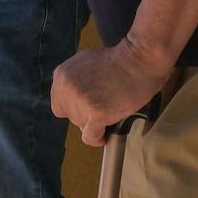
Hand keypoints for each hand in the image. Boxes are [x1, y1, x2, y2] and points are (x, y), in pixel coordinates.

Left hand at [49, 37, 171, 146]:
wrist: (138, 61)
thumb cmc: (118, 59)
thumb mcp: (86, 61)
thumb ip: (76, 78)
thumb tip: (76, 93)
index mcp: (62, 75)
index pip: (58, 102)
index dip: (73, 106)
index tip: (86, 105)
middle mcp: (66, 88)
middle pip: (70, 115)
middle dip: (84, 114)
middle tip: (102, 107)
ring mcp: (80, 101)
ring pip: (80, 126)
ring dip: (94, 123)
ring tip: (110, 113)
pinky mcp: (96, 114)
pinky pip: (90, 136)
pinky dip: (98, 138)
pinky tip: (105, 136)